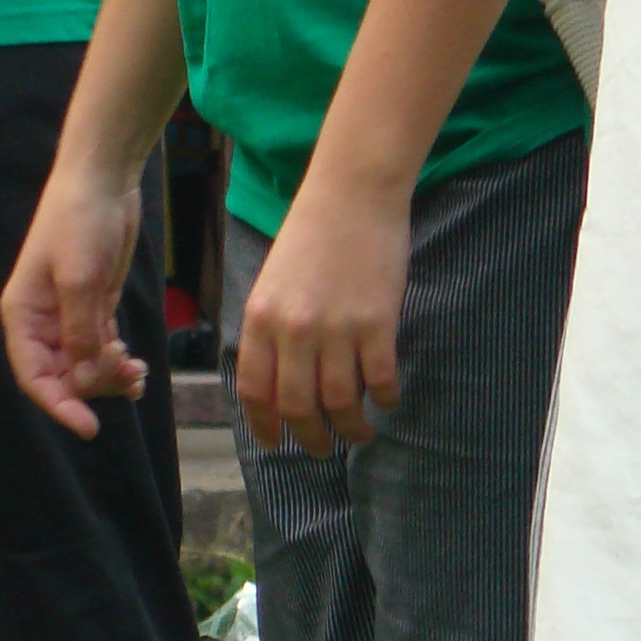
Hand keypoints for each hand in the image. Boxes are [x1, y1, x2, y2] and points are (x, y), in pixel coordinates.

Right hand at [0, 163, 148, 437]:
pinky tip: (136, 366)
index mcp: (22, 315)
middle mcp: (41, 321)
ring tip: (137, 372)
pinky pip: (99, 349)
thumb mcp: (80, 280)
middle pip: (61, 376)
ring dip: (109, 377)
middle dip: (93, 386)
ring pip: (83, 366)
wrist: (103, 180)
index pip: (33, 376)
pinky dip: (116, 362)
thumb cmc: (80, 222)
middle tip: (128, 375)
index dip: (58, 405)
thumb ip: (80, 333)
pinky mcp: (92, 306)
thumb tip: (84, 379)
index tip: (88, 426)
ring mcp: (67, 314)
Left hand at [233, 173, 410, 458]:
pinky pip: (379, 381)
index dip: (264, 426)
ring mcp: (336, 328)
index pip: (255, 390)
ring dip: (351, 429)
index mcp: (261, 316)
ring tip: (358, 434)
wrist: (352, 192)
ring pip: (340, 403)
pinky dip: (383, 400)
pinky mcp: (377, 323)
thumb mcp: (274, 281)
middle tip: (322, 448)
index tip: (274, 443)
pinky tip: (386, 401)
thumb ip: (272, 329)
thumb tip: (277, 383)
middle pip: (298, 407)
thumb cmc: (312, 232)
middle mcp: (293, 328)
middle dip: (310, 439)